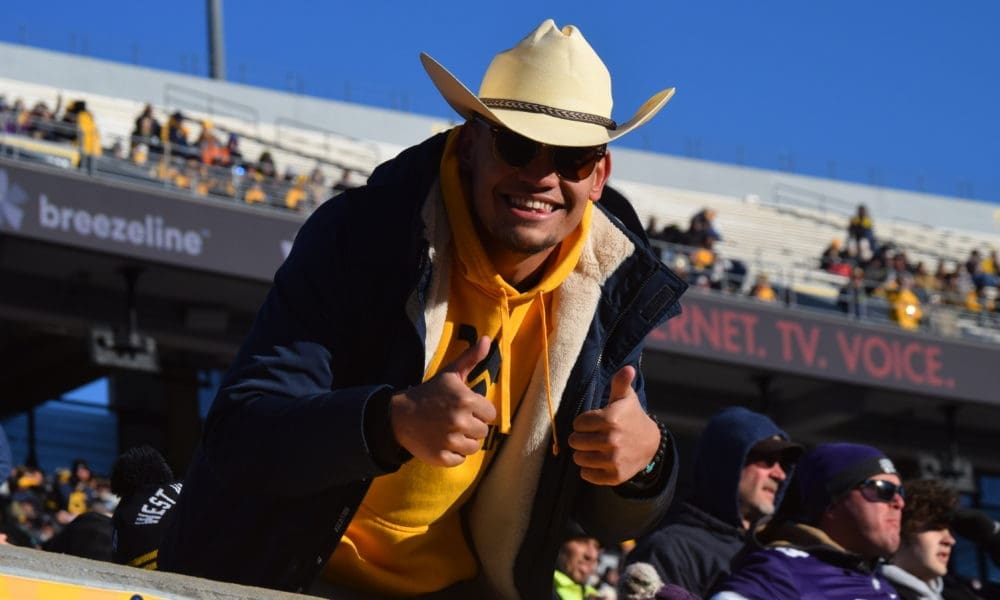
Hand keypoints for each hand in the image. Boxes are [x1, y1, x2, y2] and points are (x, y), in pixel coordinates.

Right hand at [390, 336, 496, 466]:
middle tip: (454, 420)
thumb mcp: (450, 374)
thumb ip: (471, 358)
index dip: (478, 411)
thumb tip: (488, 339)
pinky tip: (442, 442)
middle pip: (483, 431)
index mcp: (466, 400)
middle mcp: (459, 421)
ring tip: (449, 431)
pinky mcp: (440, 457)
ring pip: (474, 448)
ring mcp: (449, 441)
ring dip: (464, 441)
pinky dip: (453, 454)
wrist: (399, 415)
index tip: (463, 408)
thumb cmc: (429, 393)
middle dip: (471, 426)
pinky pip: (460, 460)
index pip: (490, 413)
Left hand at [569, 366, 659, 485]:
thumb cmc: (631, 417)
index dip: (583, 423)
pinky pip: (587, 475)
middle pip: (575, 441)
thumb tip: (628, 368)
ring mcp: (613, 460)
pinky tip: (598, 462)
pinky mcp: (614, 476)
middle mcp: (611, 440)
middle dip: (580, 438)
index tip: (593, 423)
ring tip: (593, 449)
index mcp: (610, 419)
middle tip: (591, 437)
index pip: (578, 423)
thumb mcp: (626, 398)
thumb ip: (621, 383)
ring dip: (583, 454)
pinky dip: (589, 470)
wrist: (650, 445)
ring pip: (579, 458)